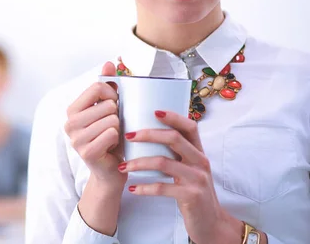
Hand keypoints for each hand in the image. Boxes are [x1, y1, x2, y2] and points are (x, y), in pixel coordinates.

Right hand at [64, 61, 125, 188]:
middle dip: (118, 115)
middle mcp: (69, 123)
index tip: (114, 107)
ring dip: (119, 129)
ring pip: (112, 119)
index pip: (98, 87)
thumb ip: (108, 85)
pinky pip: (112, 133)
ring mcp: (75, 139)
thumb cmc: (111, 137)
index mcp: (72, 110)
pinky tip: (113, 148)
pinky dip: (118, 140)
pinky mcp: (86, 152)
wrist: (111, 170)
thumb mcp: (110, 109)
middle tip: (113, 128)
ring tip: (113, 138)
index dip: (114, 95)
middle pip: (107, 105)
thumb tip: (109, 62)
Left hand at [119, 110, 243, 243]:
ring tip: (122, 166)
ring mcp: (197, 178)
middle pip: (174, 139)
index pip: (190, 126)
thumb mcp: (190, 169)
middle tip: (127, 135)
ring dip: (138, 163)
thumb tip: (148, 135)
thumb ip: (177, 154)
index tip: (153, 111)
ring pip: (163, 162)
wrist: (210, 222)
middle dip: (148, 134)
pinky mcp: (191, 195)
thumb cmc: (193, 191)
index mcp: (199, 152)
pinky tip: (132, 188)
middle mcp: (201, 161)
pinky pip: (162, 187)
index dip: (173, 116)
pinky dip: (144, 187)